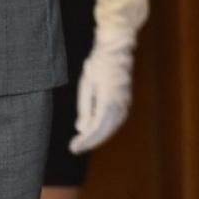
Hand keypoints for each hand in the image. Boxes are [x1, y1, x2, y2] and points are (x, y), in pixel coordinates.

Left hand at [69, 37, 133, 152]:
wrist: (116, 50)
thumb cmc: (99, 64)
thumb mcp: (86, 85)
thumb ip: (85, 108)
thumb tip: (81, 129)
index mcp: (108, 101)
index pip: (96, 128)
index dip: (85, 141)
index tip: (73, 148)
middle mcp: (120, 105)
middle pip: (105, 131)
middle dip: (90, 142)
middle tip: (75, 148)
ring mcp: (125, 103)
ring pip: (112, 127)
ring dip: (99, 137)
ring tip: (84, 142)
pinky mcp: (126, 101)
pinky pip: (116, 120)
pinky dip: (106, 128)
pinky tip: (96, 130)